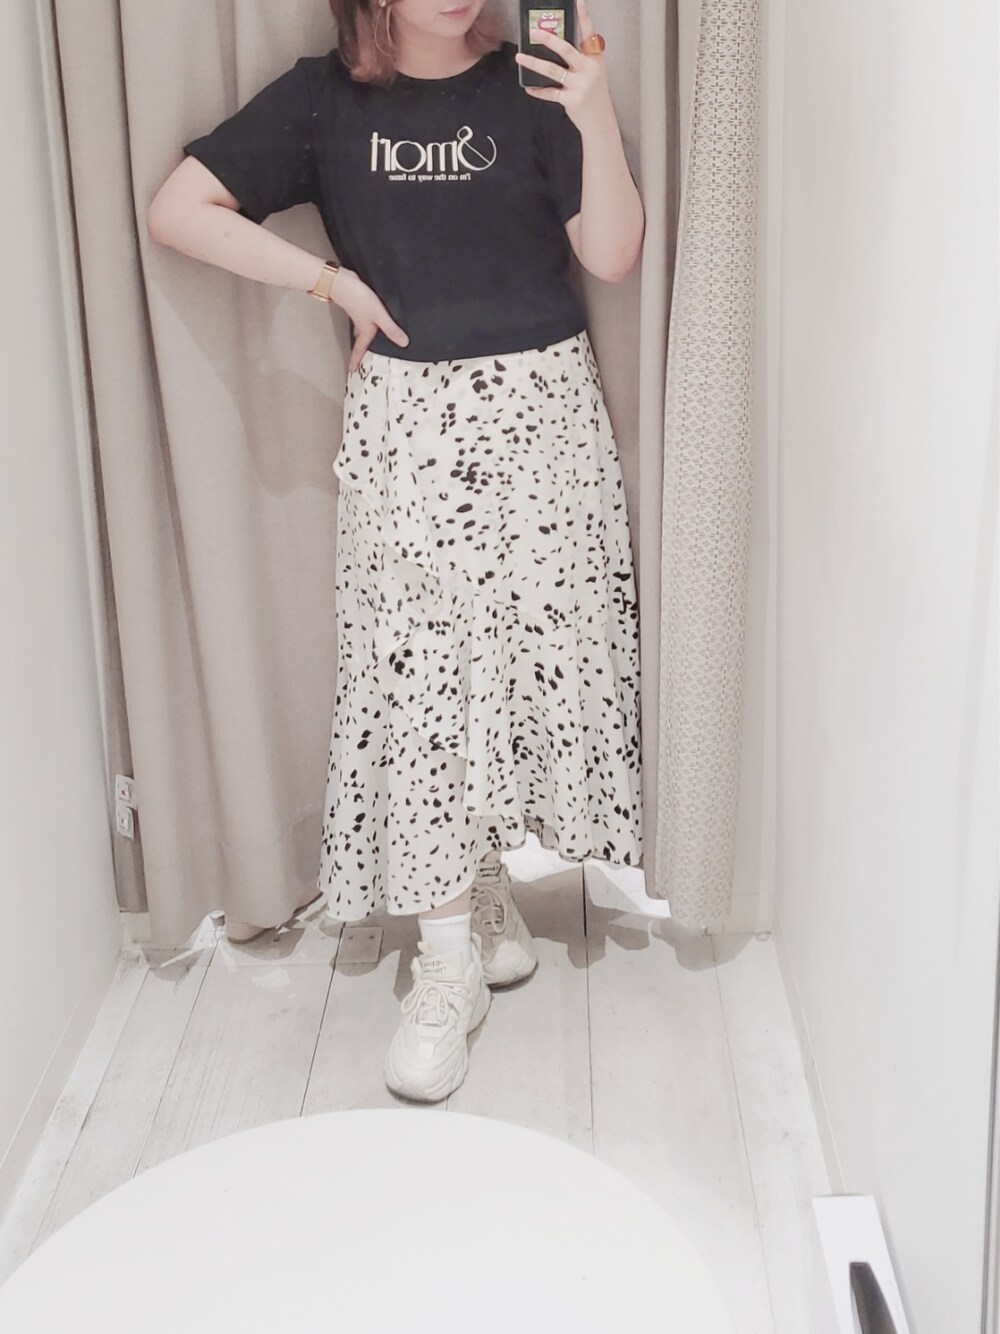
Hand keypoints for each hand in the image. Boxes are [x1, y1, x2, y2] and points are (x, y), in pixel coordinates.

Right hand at [329, 268, 408, 371]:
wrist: (342, 282)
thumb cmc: (358, 299)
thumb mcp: (378, 316)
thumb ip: (391, 329)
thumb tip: (404, 343)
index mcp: (365, 331)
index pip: (360, 350)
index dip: (357, 361)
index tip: (352, 370)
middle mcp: (361, 325)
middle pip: (360, 342)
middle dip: (361, 351)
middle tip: (361, 359)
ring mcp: (359, 315)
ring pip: (362, 330)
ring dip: (364, 337)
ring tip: (369, 342)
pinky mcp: (360, 305)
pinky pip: (364, 319)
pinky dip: (367, 323)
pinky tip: (372, 319)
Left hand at [515, 0, 612, 132]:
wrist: (600, 122)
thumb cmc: (594, 95)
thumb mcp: (594, 73)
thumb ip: (580, 59)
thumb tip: (557, 47)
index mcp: (595, 59)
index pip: (589, 34)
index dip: (584, 17)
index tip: (578, 1)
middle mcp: (588, 69)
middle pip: (565, 49)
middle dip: (548, 39)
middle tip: (533, 31)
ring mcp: (580, 85)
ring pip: (552, 70)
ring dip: (533, 63)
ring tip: (520, 57)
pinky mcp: (570, 100)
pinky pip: (549, 92)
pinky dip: (537, 90)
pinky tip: (528, 87)